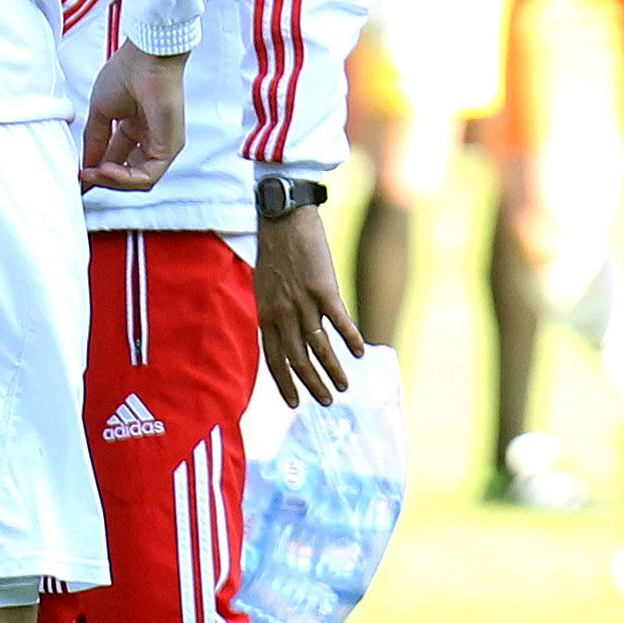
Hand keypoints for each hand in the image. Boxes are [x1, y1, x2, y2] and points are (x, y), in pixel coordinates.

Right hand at [80, 41, 187, 191]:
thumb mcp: (100, 112)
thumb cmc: (128, 72)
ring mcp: (161, 143)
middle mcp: (149, 136)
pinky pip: (148, 175)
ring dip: (112, 181)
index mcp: (134, 126)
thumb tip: (84, 162)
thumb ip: (94, 140)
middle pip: (127, 173)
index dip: (96, 171)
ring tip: (94, 173)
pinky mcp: (169, 147)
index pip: (115, 159)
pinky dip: (125, 178)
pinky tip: (107, 169)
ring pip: (138, 179)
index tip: (79, 178)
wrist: (146, 59)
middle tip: (84, 176)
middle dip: (103, 179)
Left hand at [255, 202, 363, 407]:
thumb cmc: (275, 252)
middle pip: (297, 358)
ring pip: (318, 345)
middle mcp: (282, 312)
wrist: (283, 218)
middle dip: (311, 384)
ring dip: (332, 369)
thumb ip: (274, 313)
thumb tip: (285, 338)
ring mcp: (302, 301)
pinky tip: (359, 353)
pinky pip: (339, 321)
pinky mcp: (323, 288)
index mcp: (265, 313)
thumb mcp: (264, 287)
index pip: (273, 358)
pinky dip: (350, 339)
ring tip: (343, 386)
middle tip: (325, 401)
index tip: (294, 403)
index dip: (284, 383)